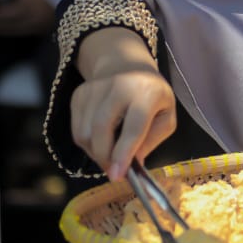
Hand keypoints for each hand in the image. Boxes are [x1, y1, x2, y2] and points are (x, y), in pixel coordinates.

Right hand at [70, 27, 176, 179]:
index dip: (124, 153)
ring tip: (110, 154)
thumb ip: (151, 141)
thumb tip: (133, 165)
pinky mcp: (79, 94)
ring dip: (95, 153)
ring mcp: (94, 88)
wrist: (127, 67)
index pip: (133, 126)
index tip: (118, 176)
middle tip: (113, 172)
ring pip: (84, 132)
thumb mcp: (166, 118)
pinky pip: (76, 129)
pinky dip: (87, 143)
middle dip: (105, 158)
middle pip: (101, 129)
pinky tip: (101, 140)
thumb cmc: (152, 97)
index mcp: (147, 92)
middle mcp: (118, 86)